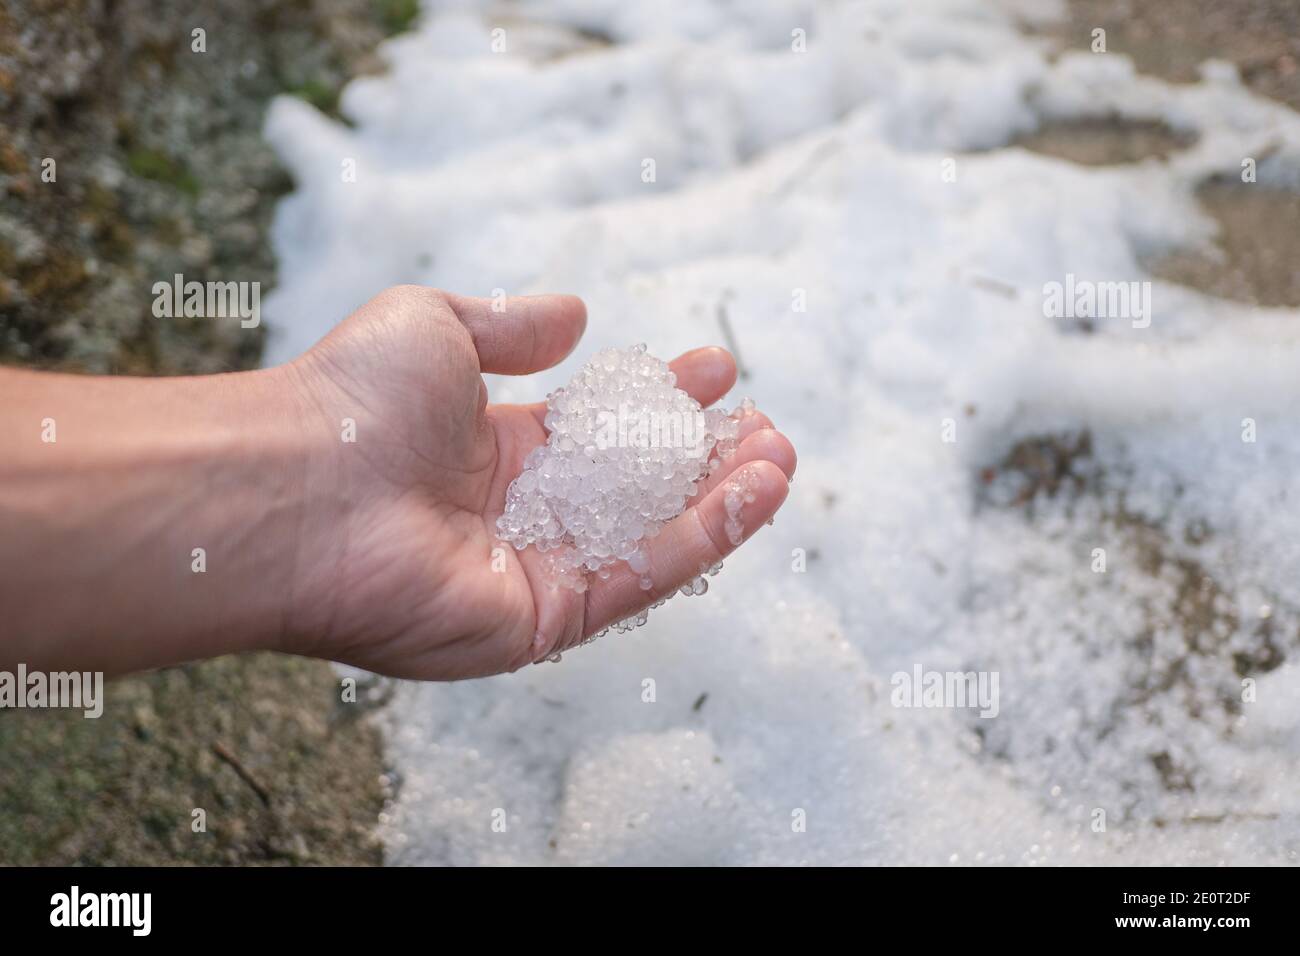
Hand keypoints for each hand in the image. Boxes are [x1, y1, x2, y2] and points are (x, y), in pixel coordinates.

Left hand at [282, 286, 796, 678]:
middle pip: (635, 486)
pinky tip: (758, 492)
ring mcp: (533, 571)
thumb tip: (576, 314)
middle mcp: (518, 514)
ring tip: (783, 455)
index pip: (599, 429)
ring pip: (650, 534)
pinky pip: (639, 577)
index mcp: (493, 450)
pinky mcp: (542, 621)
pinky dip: (705, 536)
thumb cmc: (354, 400)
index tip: (714, 370)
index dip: (658, 399)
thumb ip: (512, 326)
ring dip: (723, 497)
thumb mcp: (438, 326)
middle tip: (763, 421)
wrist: (300, 488)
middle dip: (703, 453)